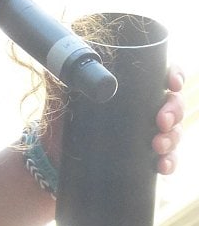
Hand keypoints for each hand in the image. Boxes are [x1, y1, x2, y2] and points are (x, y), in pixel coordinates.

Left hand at [41, 63, 184, 175]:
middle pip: (173, 104)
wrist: (51, 153)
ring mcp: (145, 133)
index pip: (162, 76)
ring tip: (157, 145)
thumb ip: (66, 75)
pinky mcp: (142, 157)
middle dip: (174, 111)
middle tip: (161, 121)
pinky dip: (170, 162)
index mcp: (132, 88)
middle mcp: (143, 109)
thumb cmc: (62, 117)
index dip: (174, 76)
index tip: (172, 84)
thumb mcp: (64, 93)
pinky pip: (166, 158)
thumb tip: (65, 61)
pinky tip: (163, 165)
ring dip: (172, 138)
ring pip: (173, 131)